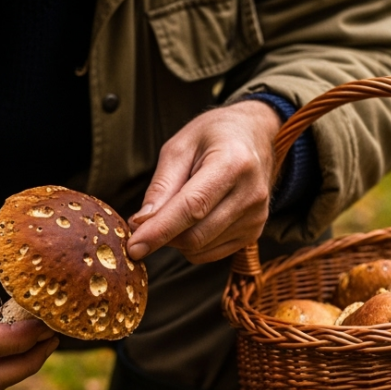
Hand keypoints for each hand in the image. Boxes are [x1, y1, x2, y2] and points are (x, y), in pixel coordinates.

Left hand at [127, 100, 281, 263]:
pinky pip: (211, 253)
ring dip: (177, 239)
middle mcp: (251, 193)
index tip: (134, 247)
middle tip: (145, 222)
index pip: (192, 207)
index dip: (160, 230)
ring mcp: (256, 216)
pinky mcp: (255, 232)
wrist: (257, 137)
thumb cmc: (214, 136)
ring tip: (177, 209)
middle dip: (163, 236)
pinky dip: (193, 245)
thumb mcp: (180, 147)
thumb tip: (142, 222)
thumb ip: (161, 186)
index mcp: (233, 163)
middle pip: (195, 235)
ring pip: (201, 249)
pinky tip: (193, 220)